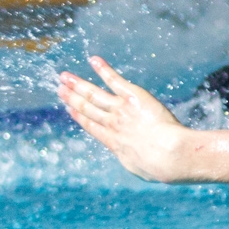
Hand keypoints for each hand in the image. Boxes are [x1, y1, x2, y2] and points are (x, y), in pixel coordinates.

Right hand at [57, 56, 191, 181]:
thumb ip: (138, 161)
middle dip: (73, 97)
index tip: (70, 109)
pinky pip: (114, 80)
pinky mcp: (133, 97)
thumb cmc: (161, 166)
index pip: (92, 126)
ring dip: (79, 84)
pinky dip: (103, 70)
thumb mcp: (144, 168)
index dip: (79, 116)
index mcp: (114, 142)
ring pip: (94, 94)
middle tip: (60, 89)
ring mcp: (121, 109)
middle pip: (88, 108)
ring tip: (65, 76)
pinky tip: (94, 60)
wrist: (168, 155)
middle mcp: (113, 123)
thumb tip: (143, 163)